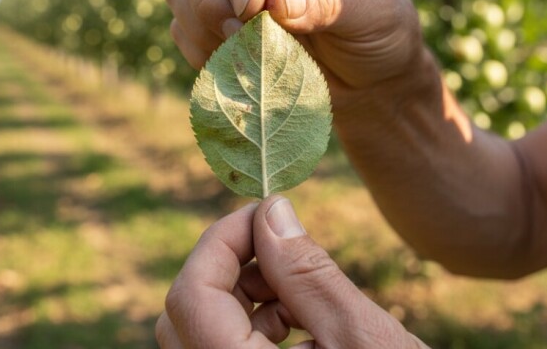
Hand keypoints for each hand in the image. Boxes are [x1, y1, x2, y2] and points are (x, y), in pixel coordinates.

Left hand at [155, 196, 426, 347]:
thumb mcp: (363, 340)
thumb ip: (309, 275)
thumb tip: (273, 212)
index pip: (190, 296)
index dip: (222, 240)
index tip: (266, 210)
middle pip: (182, 314)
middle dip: (229, 267)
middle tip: (283, 247)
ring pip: (195, 334)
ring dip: (240, 298)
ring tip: (299, 293)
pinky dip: (247, 328)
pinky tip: (297, 323)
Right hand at [164, 0, 422, 100]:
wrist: (370, 82)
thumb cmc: (380, 34)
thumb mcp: (372, 12)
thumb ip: (325, 1)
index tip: (250, 8)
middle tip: (242, 37)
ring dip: (202, 27)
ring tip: (246, 56)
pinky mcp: (216, 21)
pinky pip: (180, 27)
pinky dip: (200, 51)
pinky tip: (237, 68)